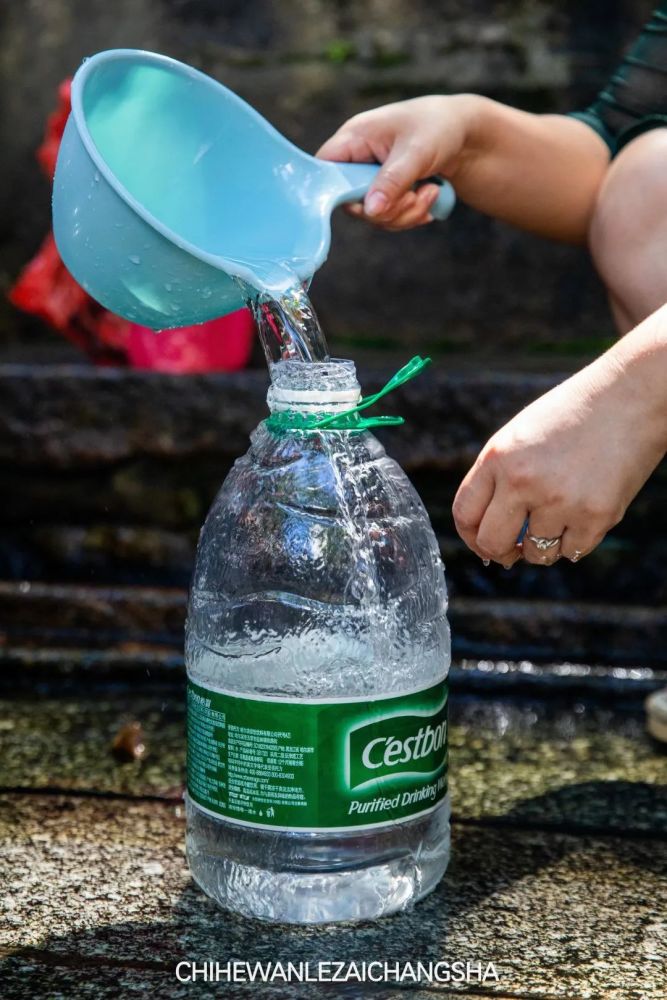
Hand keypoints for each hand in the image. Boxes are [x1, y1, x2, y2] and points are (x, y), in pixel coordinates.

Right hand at [316, 95, 473, 229]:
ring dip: (405, 214)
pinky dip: (411, 215)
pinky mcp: (387, 193)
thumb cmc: (439, 128)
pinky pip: (389, 218)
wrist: (467, 134)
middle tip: (414, 198)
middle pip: (351, 202)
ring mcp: (372, 178)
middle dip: (387, 210)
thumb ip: (391, 181)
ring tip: (430, 193)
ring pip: (373, 215)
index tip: (364, 203)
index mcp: (355, 137)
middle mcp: (358, 159)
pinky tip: (430, 199)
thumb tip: (369, 211)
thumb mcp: (417, 152)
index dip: (334, 191)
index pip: (325, 169)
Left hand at [452, 349, 666, 565]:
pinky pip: (571, 552)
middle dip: (500, 552)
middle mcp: (524, 481)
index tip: (481, 541)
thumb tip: (487, 541)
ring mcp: (560, 501)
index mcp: (498, 458)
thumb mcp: (519, 438)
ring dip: (542, 546)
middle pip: (492, 543)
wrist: (630, 397)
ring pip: (536, 554)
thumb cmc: (570, 418)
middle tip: (513, 548)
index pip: (464, 514)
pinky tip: (580, 516)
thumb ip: (497, 480)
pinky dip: (573, 543)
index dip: (470, 536)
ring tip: (556, 519)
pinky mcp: (596, 516)